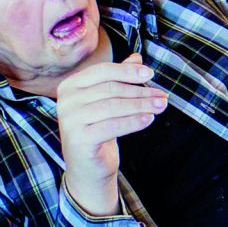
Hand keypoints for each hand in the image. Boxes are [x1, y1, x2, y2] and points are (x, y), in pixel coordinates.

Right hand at [55, 45, 166, 217]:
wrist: (88, 168)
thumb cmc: (98, 131)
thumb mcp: (108, 102)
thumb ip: (118, 79)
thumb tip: (138, 58)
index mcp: (69, 86)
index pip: (102, 71)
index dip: (128, 71)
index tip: (150, 74)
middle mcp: (65, 101)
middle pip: (110, 89)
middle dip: (140, 91)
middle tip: (162, 96)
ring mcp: (70, 120)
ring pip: (113, 106)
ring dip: (141, 105)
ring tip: (160, 106)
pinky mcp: (79, 139)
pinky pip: (112, 126)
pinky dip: (133, 122)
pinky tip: (148, 120)